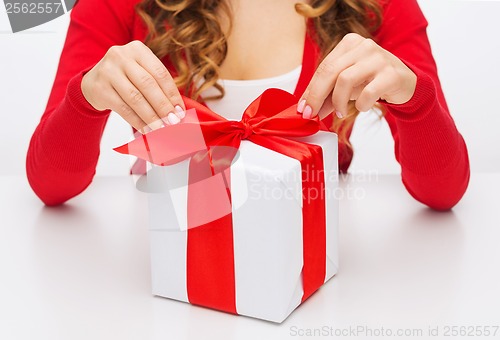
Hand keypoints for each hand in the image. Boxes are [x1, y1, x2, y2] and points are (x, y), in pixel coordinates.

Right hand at [81, 40, 184, 133]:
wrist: (93, 81)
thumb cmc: (126, 78)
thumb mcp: (141, 72)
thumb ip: (158, 86)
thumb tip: (178, 110)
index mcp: (137, 49)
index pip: (160, 73)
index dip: (172, 93)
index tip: (180, 110)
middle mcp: (121, 56)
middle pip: (148, 85)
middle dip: (163, 106)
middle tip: (173, 121)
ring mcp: (108, 71)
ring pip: (135, 98)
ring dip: (151, 116)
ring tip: (162, 128)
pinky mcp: (99, 88)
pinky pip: (123, 109)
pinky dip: (137, 121)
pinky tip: (146, 129)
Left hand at [297, 33, 416, 118]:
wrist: (407, 83)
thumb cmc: (373, 81)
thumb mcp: (347, 85)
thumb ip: (327, 94)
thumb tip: (307, 109)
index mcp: (350, 43)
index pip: (323, 67)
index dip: (310, 90)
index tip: (303, 108)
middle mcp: (364, 46)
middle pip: (330, 71)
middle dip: (317, 96)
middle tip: (313, 114)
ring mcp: (379, 58)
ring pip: (345, 80)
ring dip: (338, 101)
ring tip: (340, 112)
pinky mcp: (391, 74)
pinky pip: (367, 93)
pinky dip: (360, 104)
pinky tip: (363, 106)